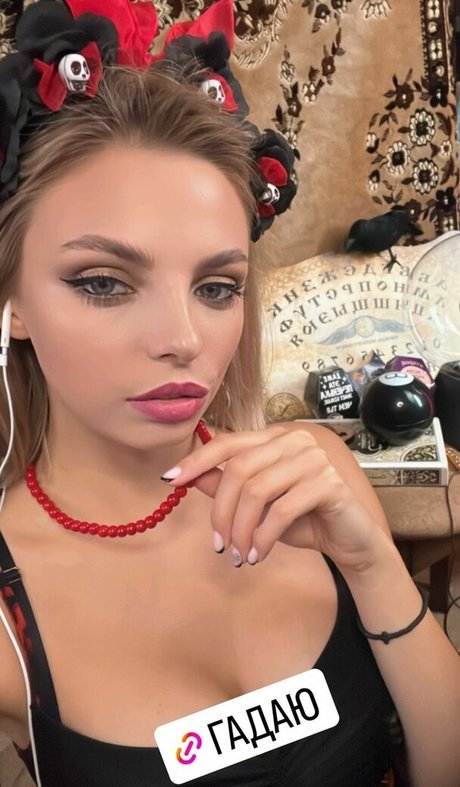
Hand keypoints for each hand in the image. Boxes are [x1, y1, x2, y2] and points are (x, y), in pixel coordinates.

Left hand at [163, 424, 387, 571]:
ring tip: (238, 556)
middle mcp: (294, 440)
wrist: (349, 539)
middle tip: (218, 546)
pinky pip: (282, 509)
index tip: (170, 480)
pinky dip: (263, 536)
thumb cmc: (301, 518)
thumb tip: (189, 477)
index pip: (227, 443)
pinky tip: (258, 554)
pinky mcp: (329, 483)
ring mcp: (313, 459)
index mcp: (274, 438)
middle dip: (221, 512)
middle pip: (238, 469)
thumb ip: (227, 486)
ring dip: (241, 530)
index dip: (196, 460)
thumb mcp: (257, 504)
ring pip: (258, 491)